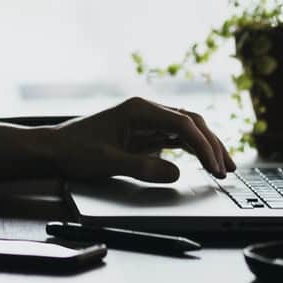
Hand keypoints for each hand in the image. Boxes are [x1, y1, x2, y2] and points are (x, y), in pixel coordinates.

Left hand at [47, 97, 234, 182]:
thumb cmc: (75, 151)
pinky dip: (192, 150)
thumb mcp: (108, 162)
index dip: (203, 145)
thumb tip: (176, 172)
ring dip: (206, 146)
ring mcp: (146, 121)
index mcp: (138, 109)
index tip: (215, 166)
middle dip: (211, 144)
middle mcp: (145, 110)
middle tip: (228, 169)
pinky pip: (175, 138)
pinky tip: (204, 162)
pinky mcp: (143, 133)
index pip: (182, 123)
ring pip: (186, 129)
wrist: (54, 149)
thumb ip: (142, 167)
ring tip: (224, 167)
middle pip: (190, 123)